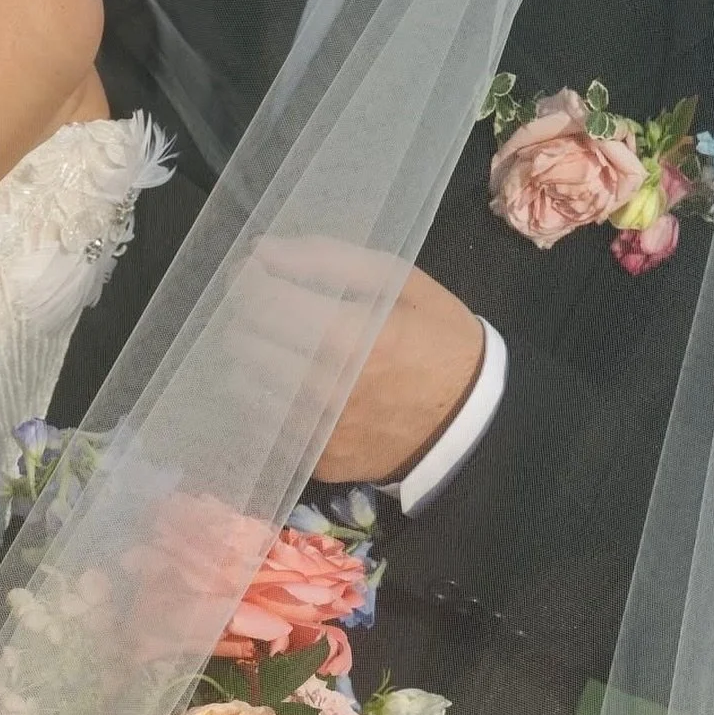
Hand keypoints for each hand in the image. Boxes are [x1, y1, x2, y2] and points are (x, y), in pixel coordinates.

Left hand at [233, 237, 484, 484]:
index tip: (252, 272)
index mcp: (350, 337)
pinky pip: (264, 424)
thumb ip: (328, 261)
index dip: (246, 282)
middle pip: (244, 343)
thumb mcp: (400, 281)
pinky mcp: (315, 463)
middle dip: (247, 318)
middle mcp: (325, 390)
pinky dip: (267, 399)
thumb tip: (263, 251)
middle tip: (270, 309)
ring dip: (251, 359)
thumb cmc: (437, 339)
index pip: (263, 303)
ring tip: (280, 347)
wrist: (469, 422)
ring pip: (244, 386)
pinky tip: (291, 386)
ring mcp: (318, 433)